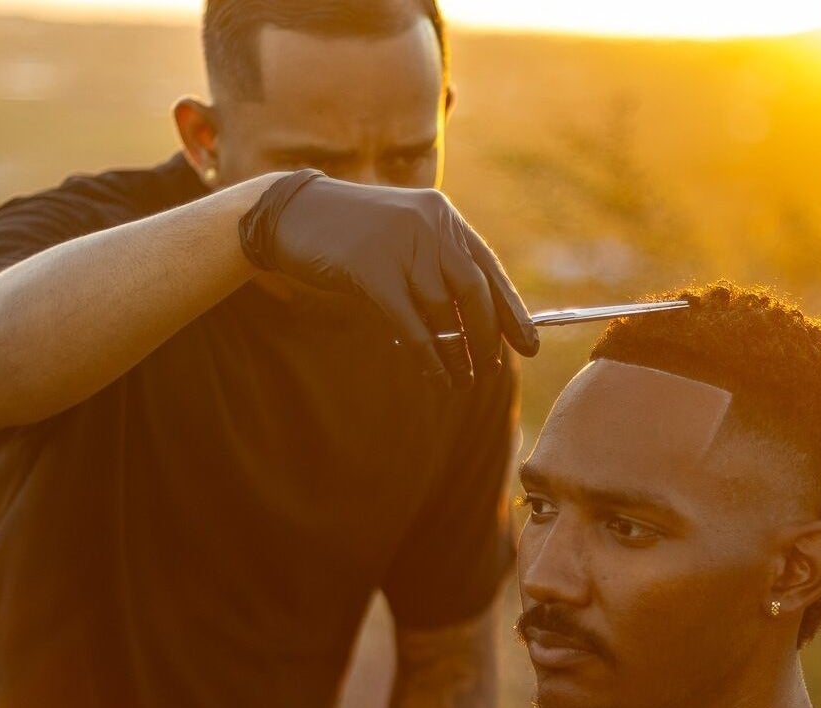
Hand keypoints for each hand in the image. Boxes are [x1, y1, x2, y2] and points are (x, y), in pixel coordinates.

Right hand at [265, 176, 538, 387]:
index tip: (530, 345)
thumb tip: (478, 323)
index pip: (489, 268)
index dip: (512, 311)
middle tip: (493, 368)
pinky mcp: (371, 270)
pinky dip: (429, 354)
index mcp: (442, 216)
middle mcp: (428, 225)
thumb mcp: (403, 237)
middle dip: (489, 336)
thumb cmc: (350, 235)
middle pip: (474, 291)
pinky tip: (438, 375)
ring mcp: (400, 245)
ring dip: (457, 352)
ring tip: (464, 379)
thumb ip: (437, 267)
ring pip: (444, 312)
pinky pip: (411, 323)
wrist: (290, 215)